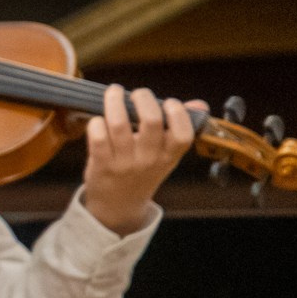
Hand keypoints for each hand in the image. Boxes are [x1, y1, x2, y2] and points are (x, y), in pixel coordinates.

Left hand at [78, 86, 197, 234]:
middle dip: (143, 97)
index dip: (178, 113)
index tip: (169, 102)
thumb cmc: (144, 171)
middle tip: (137, 93)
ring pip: (119, 124)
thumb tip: (199, 104)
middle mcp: (149, 160)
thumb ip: (179, 127)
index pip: (183, 134)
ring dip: (114, 101)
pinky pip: (98, 137)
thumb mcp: (166, 155)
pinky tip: (99, 119)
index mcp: (169, 156)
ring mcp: (125, 163)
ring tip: (114, 92)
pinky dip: (97, 122)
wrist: (119, 205)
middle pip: (151, 121)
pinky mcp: (101, 165)